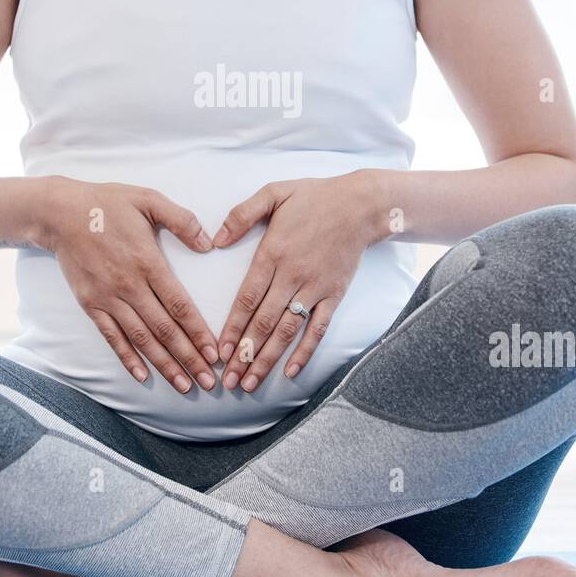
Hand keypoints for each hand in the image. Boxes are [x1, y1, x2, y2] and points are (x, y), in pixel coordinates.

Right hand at [38, 178, 219, 393]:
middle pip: (164, 329)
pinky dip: (127, 358)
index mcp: (147, 262)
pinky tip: (143, 376)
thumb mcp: (149, 200)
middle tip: (209, 382)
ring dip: (164, 365)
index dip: (198, 332)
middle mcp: (129, 286)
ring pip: (141, 339)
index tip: (215, 353)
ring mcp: (108, 298)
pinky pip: (112, 337)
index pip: (179, 305)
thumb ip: (182, 220)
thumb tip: (208, 243)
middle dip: (189, 358)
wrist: (60, 213)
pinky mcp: (90, 304)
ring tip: (184, 386)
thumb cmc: (108, 204)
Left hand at [212, 173, 382, 391]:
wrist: (360, 205)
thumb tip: (215, 239)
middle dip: (243, 354)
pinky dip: (304, 352)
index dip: (231, 328)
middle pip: (262, 323)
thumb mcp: (273, 193)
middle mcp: (291, 276)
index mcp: (272, 253)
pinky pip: (317, 329)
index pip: (246, 299)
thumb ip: (242, 214)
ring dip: (267, 359)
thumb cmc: (313, 197)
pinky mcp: (333, 295)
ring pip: (286, 331)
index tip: (218, 351)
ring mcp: (314, 288)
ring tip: (249, 383)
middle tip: (227, 380)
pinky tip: (290, 372)